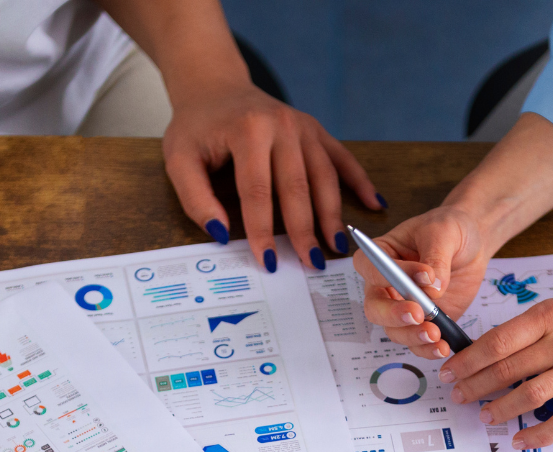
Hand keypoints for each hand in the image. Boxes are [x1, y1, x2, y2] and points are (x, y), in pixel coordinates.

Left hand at [163, 81, 382, 271]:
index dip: (263, 231)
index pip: (257, 192)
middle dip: (305, 230)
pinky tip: (374, 204)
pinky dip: (360, 181)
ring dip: (333, 214)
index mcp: (247, 131)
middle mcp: (281, 125)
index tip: (268, 261)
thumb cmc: (197, 127)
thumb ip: (196, 198)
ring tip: (337, 246)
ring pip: (324, 176)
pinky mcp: (315, 129)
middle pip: (298, 187)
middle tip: (312, 264)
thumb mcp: (179, 159)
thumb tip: (220, 234)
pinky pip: (342, 157)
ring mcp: (303, 126)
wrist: (214, 87)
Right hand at [352, 205, 492, 360]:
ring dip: (413, 336)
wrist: (471, 245)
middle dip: (394, 315)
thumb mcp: (444, 232)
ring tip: (436, 335)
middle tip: (420, 314)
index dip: (390, 276)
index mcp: (382, 256)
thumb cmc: (450, 229)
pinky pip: (417, 343)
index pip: (370, 268)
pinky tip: (443, 347)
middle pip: (375, 308)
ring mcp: (402, 307)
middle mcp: (385, 285)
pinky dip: (428, 349)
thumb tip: (433, 287)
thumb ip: (436, 258)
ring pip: (395, 331)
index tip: (424, 275)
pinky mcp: (422, 323)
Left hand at [440, 289, 552, 448]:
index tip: (450, 372)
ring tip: (485, 415)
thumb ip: (530, 325)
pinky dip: (537, 434)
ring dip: (501, 410)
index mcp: (551, 315)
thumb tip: (488, 348)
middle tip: (459, 397)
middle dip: (476, 386)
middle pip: (508, 370)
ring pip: (530, 396)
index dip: (469, 361)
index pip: (498, 342)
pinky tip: (520, 439)